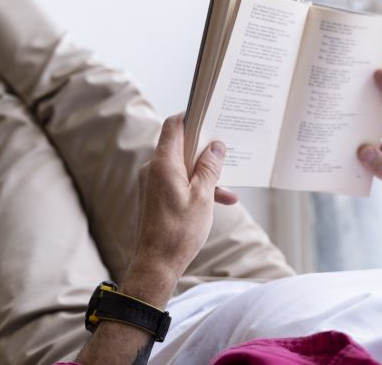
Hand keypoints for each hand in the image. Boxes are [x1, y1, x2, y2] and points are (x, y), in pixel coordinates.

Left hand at [131, 114, 235, 287]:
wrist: (156, 265)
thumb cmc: (178, 232)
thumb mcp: (203, 197)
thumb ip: (210, 168)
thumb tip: (216, 146)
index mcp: (163, 164)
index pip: (173, 126)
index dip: (191, 116)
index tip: (210, 115)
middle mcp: (153, 169)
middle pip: (180, 146)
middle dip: (205, 149)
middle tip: (226, 149)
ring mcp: (152, 183)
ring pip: (182, 167)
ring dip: (205, 174)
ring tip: (228, 186)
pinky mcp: (155, 197)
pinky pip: (178, 183)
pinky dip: (196, 187)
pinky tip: (219, 201)